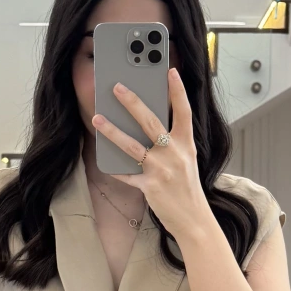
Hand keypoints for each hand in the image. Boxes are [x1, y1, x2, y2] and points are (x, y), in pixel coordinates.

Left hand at [91, 67, 212, 242]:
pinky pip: (127, 174)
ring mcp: (162, 170)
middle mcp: (175, 154)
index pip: (184, 111)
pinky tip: (104, 161)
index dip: (177, 91)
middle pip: (151, 122)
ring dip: (112, 131)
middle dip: (132, 102)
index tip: (170, 71)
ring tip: (97, 119)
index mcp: (187, 144)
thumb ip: (172, 143)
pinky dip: (115, 168)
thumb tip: (147, 126)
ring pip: (132, 146)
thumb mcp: (186, 160)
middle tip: (117, 87)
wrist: (194, 219)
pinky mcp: (150, 186)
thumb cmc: (188, 188)